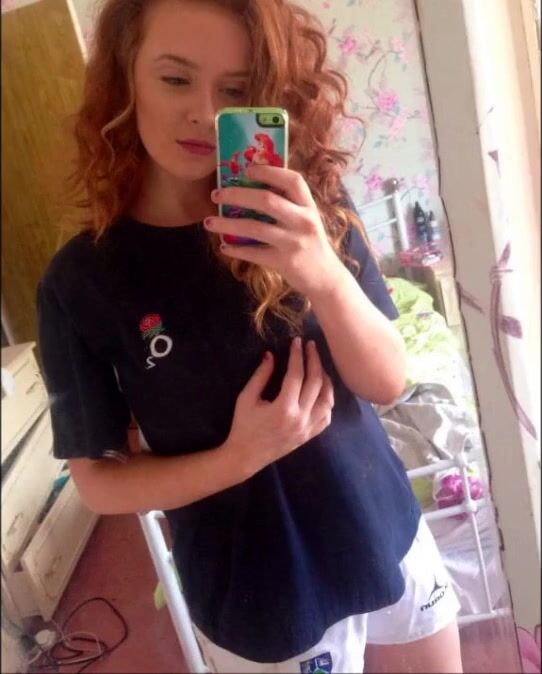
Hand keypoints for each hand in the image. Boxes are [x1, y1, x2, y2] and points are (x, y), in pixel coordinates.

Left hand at [205, 165, 345, 296]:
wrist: (325, 278)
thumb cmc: (310, 243)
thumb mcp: (306, 219)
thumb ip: (288, 204)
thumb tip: (251, 186)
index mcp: (309, 206)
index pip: (292, 180)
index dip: (268, 171)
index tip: (246, 169)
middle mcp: (303, 221)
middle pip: (266, 200)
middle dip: (237, 194)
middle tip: (216, 195)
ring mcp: (294, 242)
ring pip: (254, 228)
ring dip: (227, 224)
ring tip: (209, 222)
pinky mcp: (284, 262)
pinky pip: (254, 253)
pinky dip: (236, 250)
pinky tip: (224, 247)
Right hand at [222, 337, 334, 477]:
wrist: (246, 456)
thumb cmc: (243, 426)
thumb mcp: (246, 398)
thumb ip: (261, 375)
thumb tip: (271, 354)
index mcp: (284, 409)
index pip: (296, 375)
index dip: (297, 355)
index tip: (297, 341)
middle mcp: (301, 418)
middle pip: (316, 383)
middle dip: (315, 360)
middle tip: (312, 346)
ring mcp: (308, 429)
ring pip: (328, 399)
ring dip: (326, 379)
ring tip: (319, 365)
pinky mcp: (310, 436)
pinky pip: (327, 416)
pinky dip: (328, 400)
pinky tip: (322, 389)